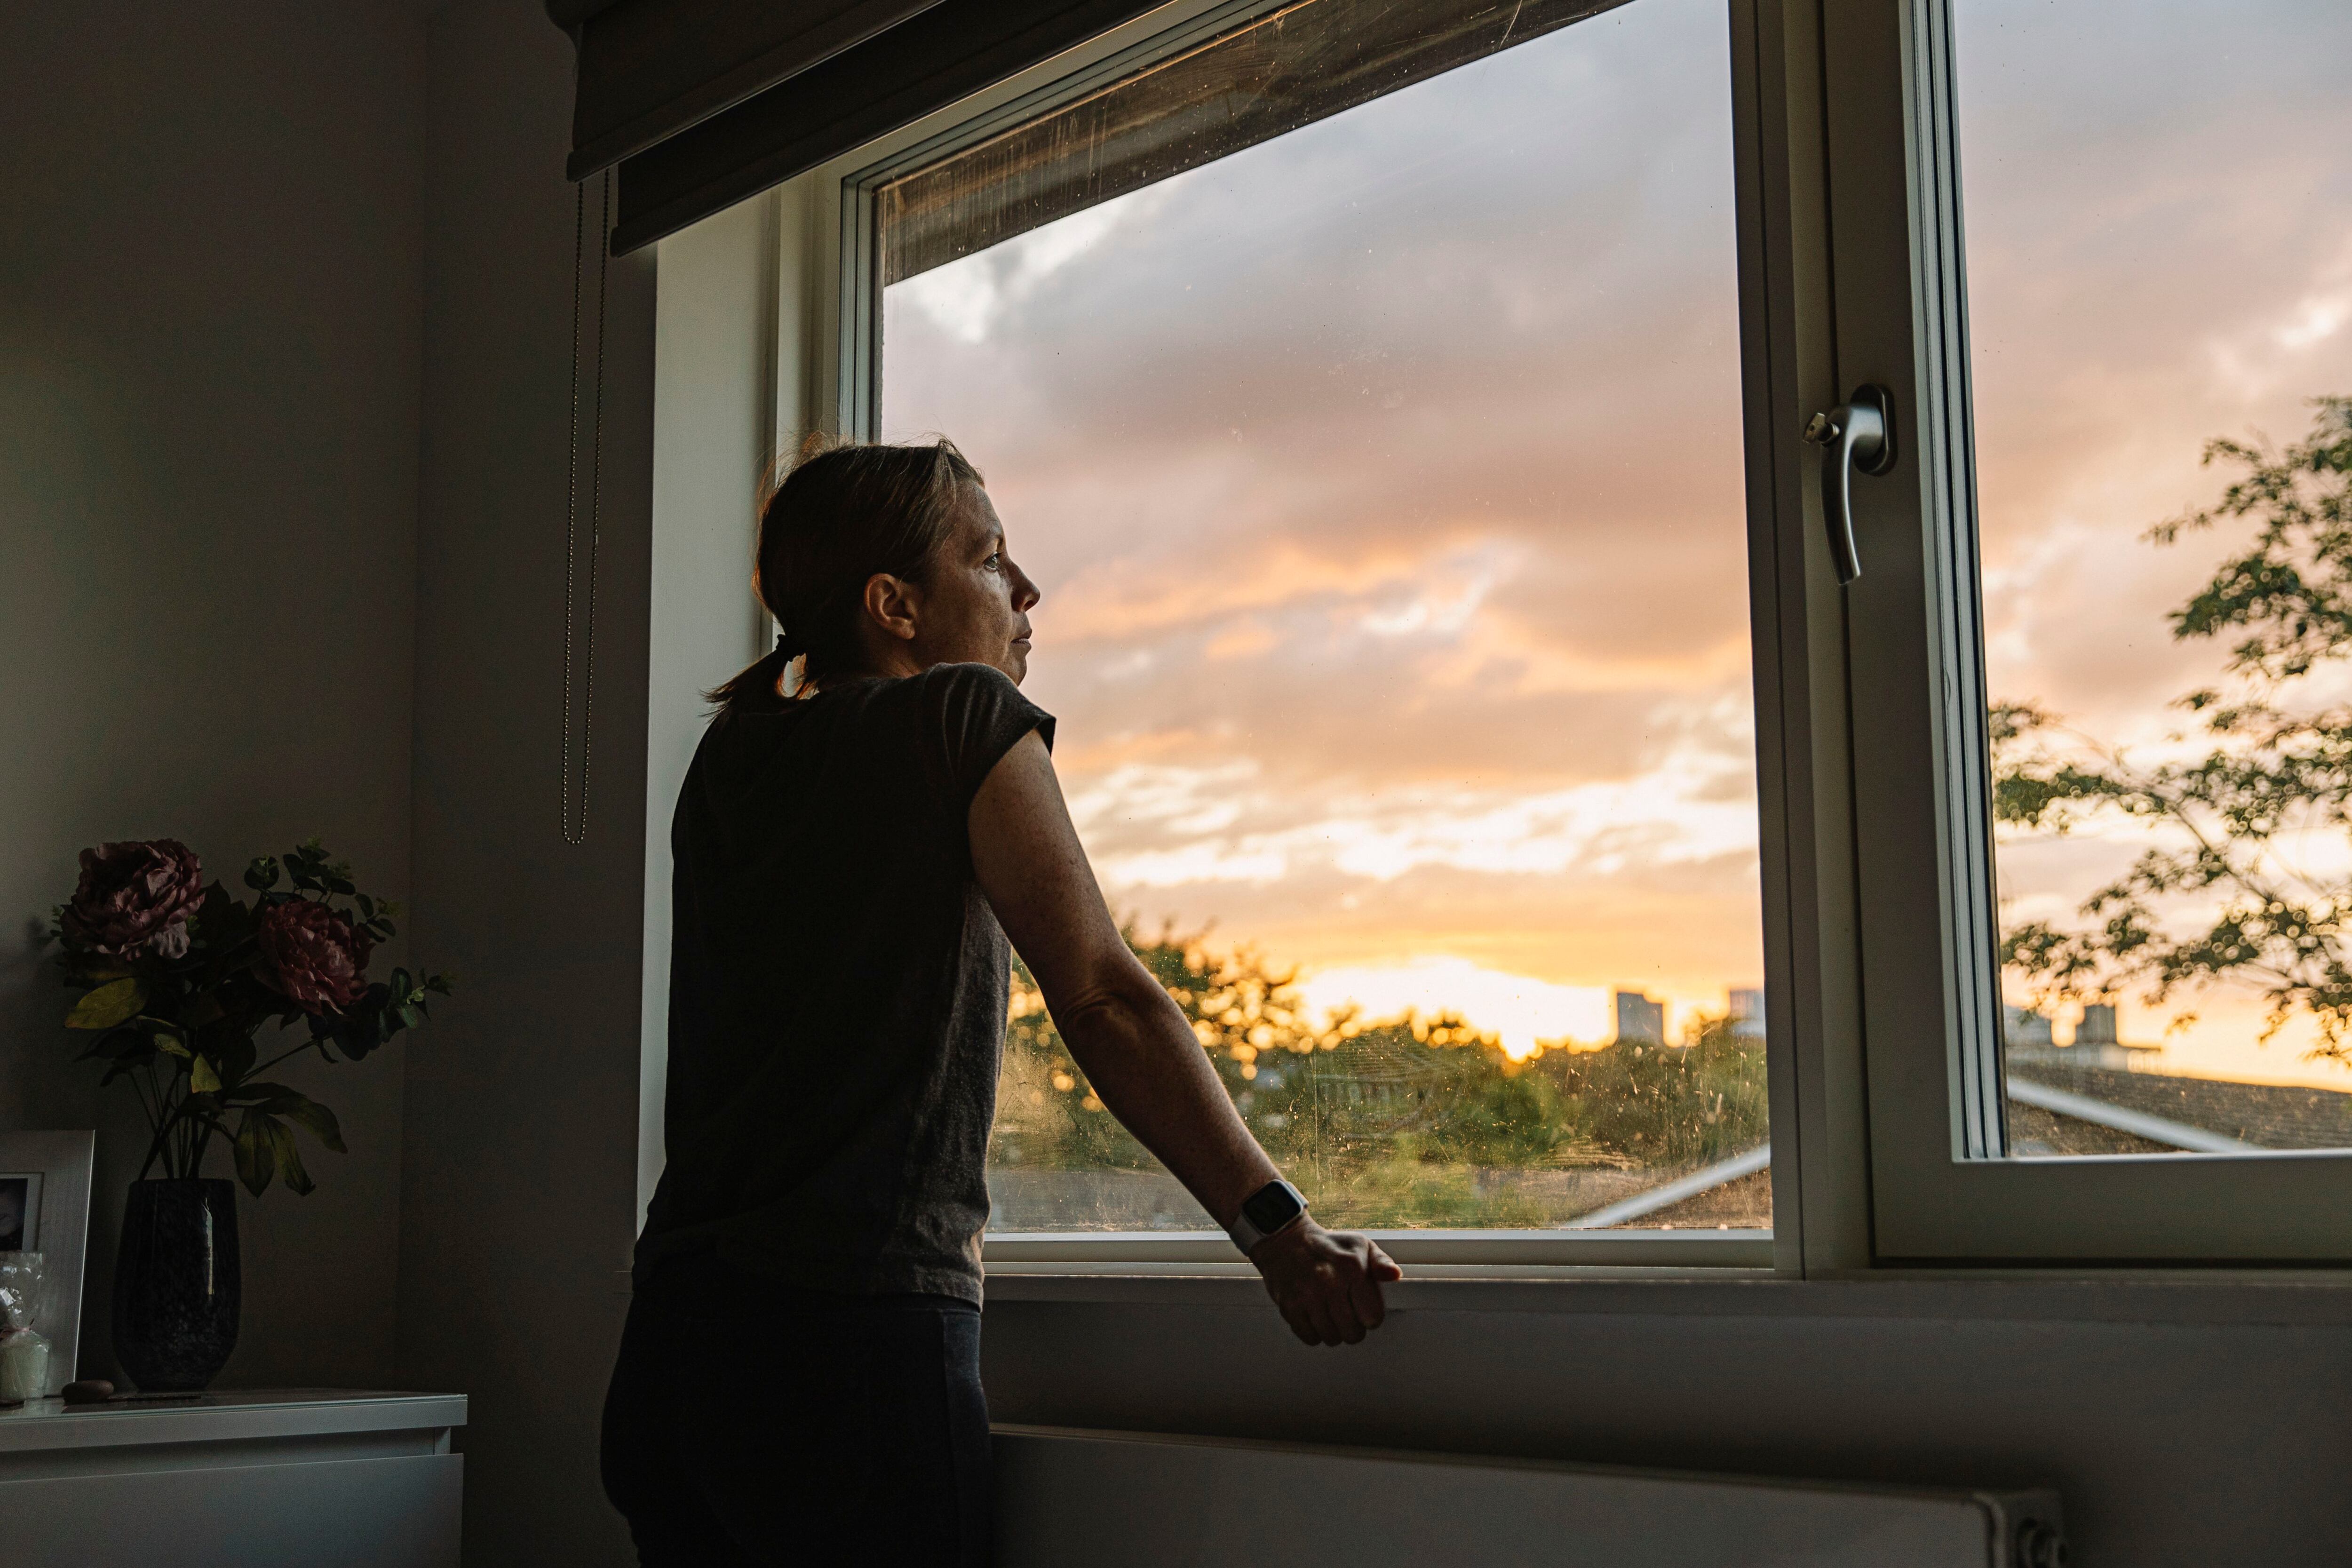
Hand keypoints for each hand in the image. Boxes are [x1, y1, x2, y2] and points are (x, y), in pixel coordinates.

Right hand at [1248, 1219, 1402, 1345]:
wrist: (1286, 1240)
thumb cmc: (1328, 1246)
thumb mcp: (1360, 1245)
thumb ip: (1381, 1263)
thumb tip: (1395, 1275)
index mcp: (1352, 1267)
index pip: (1373, 1317)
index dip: (1370, 1315)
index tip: (1362, 1306)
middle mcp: (1329, 1282)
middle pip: (1353, 1333)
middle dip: (1353, 1327)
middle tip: (1346, 1312)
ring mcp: (1307, 1296)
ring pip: (1332, 1338)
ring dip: (1333, 1331)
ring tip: (1330, 1313)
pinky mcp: (1289, 1306)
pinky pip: (1310, 1337)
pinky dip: (1314, 1332)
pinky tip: (1314, 1315)